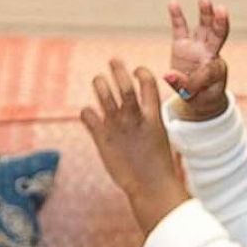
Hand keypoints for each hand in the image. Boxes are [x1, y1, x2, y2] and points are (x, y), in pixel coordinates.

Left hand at [80, 59, 188, 234]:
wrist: (150, 186)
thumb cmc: (158, 166)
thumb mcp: (160, 138)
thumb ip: (149, 122)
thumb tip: (142, 114)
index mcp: (153, 117)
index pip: (148, 84)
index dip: (141, 73)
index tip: (137, 69)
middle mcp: (134, 118)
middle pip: (124, 86)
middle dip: (118, 70)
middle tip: (113, 60)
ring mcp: (117, 127)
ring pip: (104, 96)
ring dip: (100, 84)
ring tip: (98, 79)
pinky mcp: (102, 139)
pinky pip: (88, 116)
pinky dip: (86, 111)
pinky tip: (88, 112)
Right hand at [165, 0, 229, 121]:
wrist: (197, 92)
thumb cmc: (200, 95)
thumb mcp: (194, 96)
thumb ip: (182, 85)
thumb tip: (167, 74)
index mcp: (216, 69)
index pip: (208, 70)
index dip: (198, 79)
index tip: (187, 88)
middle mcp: (209, 53)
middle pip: (218, 35)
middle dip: (220, 23)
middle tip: (221, 10)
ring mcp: (196, 46)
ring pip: (204, 27)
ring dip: (205, 13)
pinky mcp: (182, 44)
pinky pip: (180, 28)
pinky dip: (177, 16)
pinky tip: (173, 2)